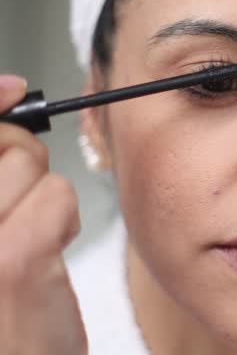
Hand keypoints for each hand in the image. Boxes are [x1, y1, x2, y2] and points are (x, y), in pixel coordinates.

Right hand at [0, 75, 86, 354]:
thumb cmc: (1, 312)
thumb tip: (8, 93)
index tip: (11, 90)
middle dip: (18, 154)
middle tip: (21, 197)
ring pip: (28, 162)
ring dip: (43, 195)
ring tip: (29, 237)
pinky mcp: (13, 260)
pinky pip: (56, 194)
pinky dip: (65, 218)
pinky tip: (49, 253)